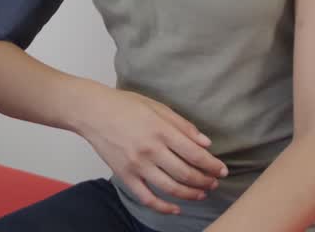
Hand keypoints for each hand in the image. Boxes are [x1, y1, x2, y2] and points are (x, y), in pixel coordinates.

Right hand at [75, 86, 229, 215]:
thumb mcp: (157, 107)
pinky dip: (163, 207)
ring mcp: (137, 165)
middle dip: (205, 181)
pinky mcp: (125, 175)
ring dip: (191, 194)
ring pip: (171, 188)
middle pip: (186, 173)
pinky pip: (147, 198)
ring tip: (202, 194)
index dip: (212, 165)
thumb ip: (182, 125)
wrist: (92, 112)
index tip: (222, 170)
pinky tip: (176, 208)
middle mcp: (150, 149)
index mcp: (160, 130)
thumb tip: (206, 143)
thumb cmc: (124, 105)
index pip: (194, 153)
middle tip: (214, 182)